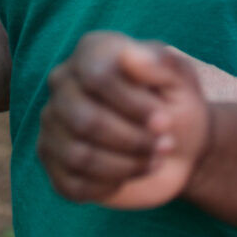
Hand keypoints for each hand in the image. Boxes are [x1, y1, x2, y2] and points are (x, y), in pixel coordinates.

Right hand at [39, 31, 210, 209]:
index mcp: (91, 52)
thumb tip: (128, 54)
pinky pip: (73, 184)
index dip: (133, 105)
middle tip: (165, 145)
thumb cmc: (177, 105)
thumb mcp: (182, 81)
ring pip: (78, 155)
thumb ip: (161, 63)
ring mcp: (53, 124)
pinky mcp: (55, 163)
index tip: (164, 120)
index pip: (97, 77)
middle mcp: (63, 83)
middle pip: (84, 121)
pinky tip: (130, 174)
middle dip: (132, 140)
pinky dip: (110, 185)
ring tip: (154, 160)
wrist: (177, 147)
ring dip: (126, 165)